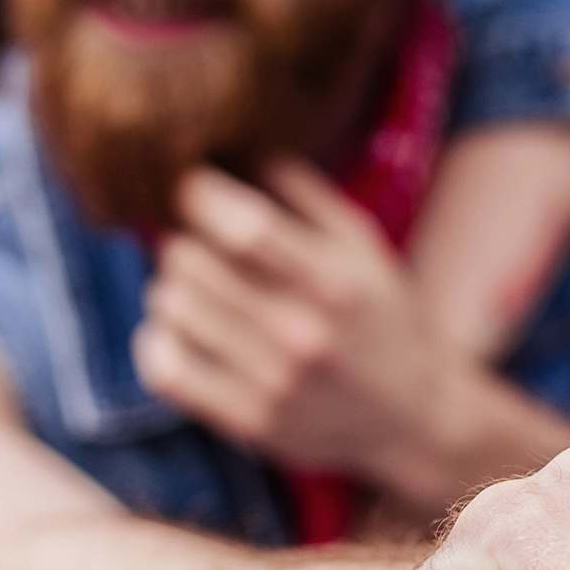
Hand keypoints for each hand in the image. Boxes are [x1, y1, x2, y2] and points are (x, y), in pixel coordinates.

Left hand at [134, 161, 454, 478]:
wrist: (412, 418)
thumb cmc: (382, 317)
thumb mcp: (364, 246)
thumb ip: (305, 194)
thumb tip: (237, 148)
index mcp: (335, 282)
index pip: (242, 227)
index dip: (199, 196)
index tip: (193, 188)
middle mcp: (303, 334)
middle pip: (191, 262)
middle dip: (184, 239)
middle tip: (196, 242)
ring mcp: (274, 383)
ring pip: (170, 307)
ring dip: (172, 287)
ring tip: (197, 290)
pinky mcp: (249, 421)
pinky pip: (165, 370)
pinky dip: (157, 341)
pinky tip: (179, 332)